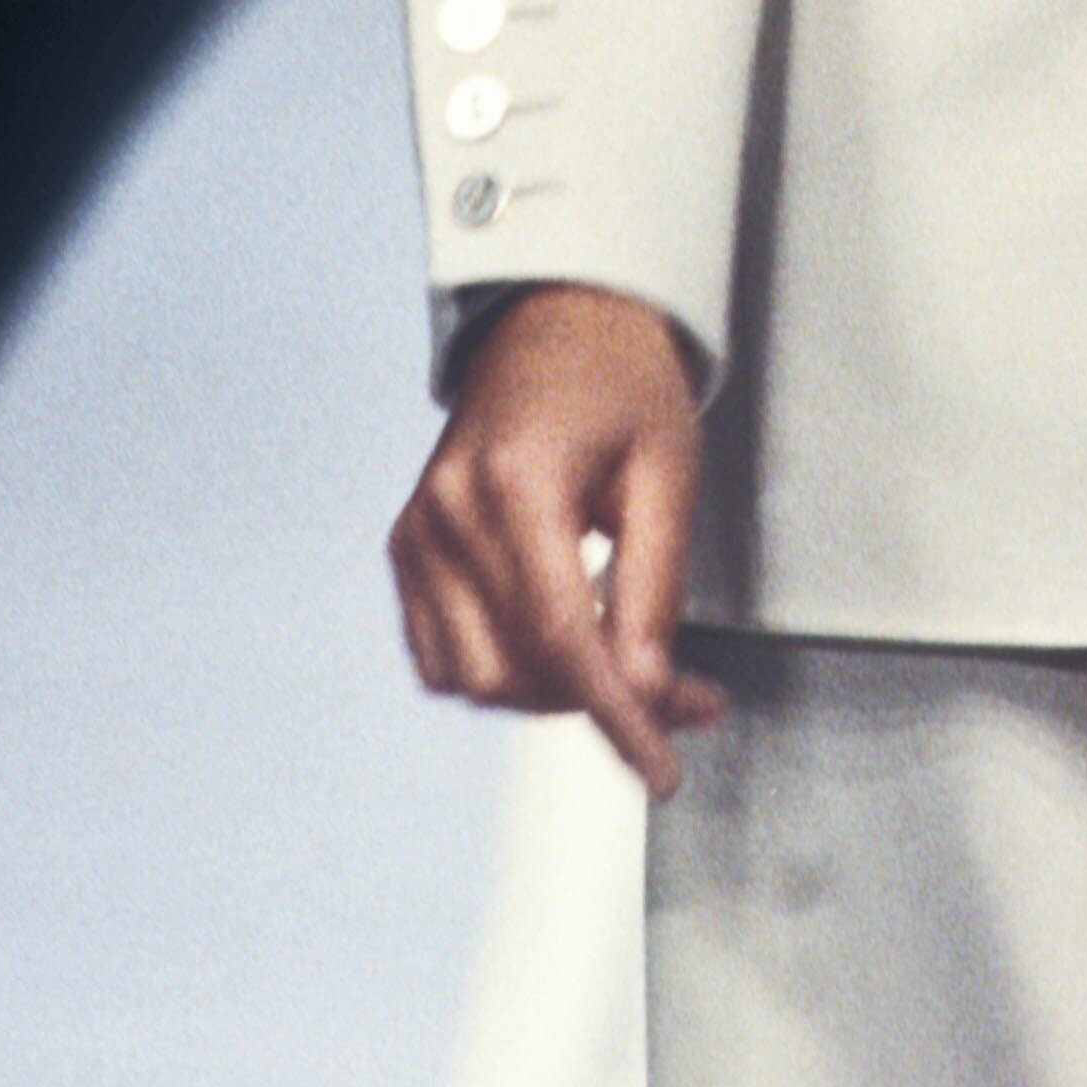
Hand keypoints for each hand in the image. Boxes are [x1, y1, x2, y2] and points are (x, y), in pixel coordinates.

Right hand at [389, 283, 723, 797]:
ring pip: (472, 679)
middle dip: (598, 702)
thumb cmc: (621, 379)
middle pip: (515, 669)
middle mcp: (448, 512)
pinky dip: (499, 671)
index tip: (660, 770)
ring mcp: (418, 531)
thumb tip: (650, 693)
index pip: (564, 637)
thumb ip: (655, 590)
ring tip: (619, 661)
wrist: (560, 317)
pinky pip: (440, 655)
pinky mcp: (407, 545)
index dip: (617, 717)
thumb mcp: (666, 474)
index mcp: (515, 483)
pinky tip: (555, 646)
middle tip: (678, 697)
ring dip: (550, 693)